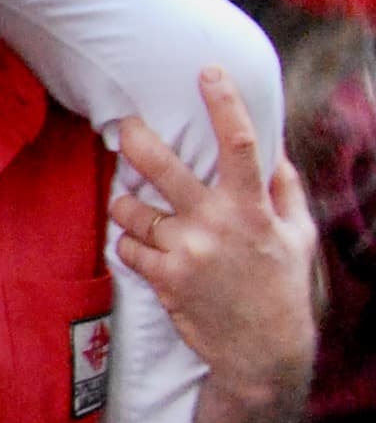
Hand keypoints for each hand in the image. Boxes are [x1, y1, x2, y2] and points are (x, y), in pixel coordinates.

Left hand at [111, 71, 318, 402]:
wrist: (261, 351)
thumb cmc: (280, 287)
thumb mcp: (297, 236)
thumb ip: (284, 192)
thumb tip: (274, 153)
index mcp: (252, 208)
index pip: (239, 143)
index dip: (223, 102)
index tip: (207, 71)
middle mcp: (215, 224)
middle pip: (161, 167)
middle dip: (136, 139)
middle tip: (125, 127)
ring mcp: (185, 252)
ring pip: (131, 210)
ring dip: (126, 203)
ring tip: (130, 202)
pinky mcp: (163, 279)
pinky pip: (127, 248)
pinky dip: (130, 244)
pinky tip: (142, 246)